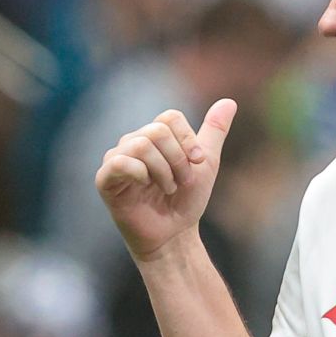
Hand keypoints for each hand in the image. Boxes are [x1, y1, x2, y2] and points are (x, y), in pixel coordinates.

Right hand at [94, 100, 236, 259]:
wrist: (174, 235)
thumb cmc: (186, 201)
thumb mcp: (206, 164)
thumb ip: (214, 132)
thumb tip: (230, 101)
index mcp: (153, 135)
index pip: (170, 118)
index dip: (188, 141)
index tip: (197, 163)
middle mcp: (132, 142)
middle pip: (157, 131)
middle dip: (177, 160)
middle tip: (180, 182)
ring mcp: (116, 159)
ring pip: (142, 145)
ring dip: (163, 171)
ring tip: (167, 189)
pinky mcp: (105, 179)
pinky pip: (120, 162)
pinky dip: (140, 174)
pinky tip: (146, 187)